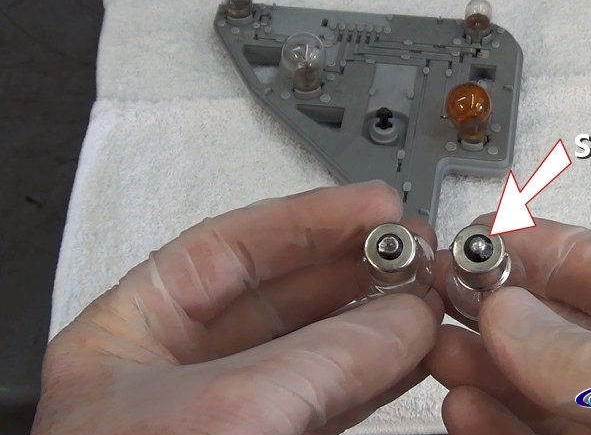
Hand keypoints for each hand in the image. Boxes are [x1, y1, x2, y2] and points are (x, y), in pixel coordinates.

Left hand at [33, 181, 442, 434]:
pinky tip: (413, 355)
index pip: (226, 250)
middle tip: (413, 251)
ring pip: (316, 350)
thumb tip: (402, 315)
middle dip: (352, 269)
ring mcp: (230, 420)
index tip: (371, 208)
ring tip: (428, 296)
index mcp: (131, 341)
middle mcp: (179, 377)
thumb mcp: (230, 414)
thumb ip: (325, 355)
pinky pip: (333, 401)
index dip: (305, 219)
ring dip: (377, 321)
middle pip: (280, 296)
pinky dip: (378, 376)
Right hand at [426, 216, 590, 433]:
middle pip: (568, 338)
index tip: (498, 237)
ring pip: (537, 397)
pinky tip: (466, 406)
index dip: (558, 253)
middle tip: (454, 288)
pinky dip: (489, 425)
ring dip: (485, 365)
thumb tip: (514, 312)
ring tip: (444, 345)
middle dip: (506, 307)